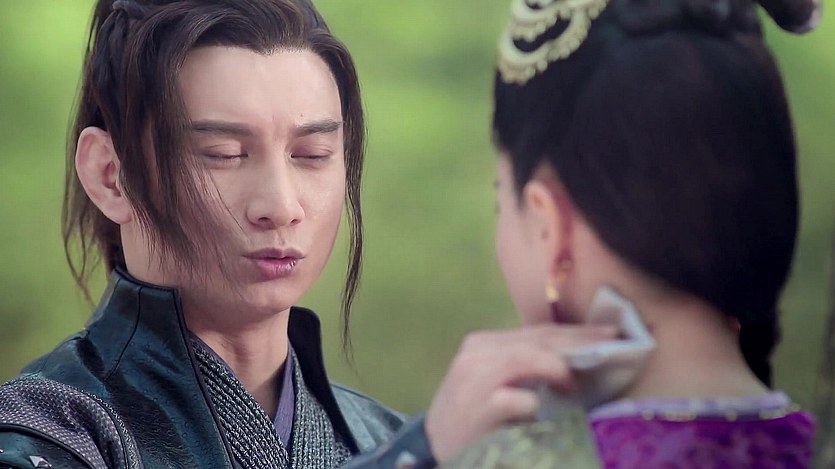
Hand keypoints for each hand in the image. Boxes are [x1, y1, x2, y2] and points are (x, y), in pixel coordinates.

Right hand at [424, 323, 616, 462]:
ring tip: (574, 386)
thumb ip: (527, 368)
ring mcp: (472, 380)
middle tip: (612, 347)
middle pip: (537, 339)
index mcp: (483, 344)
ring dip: (557, 369)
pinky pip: (511, 399)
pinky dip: (532, 404)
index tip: (612, 333)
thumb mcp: (495, 384)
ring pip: (524, 358)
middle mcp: (476, 353)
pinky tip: (542, 412)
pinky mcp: (473, 409)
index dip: (577, 332)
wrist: (431, 450)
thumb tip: (580, 360)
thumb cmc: (473, 419)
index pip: (538, 331)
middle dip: (579, 342)